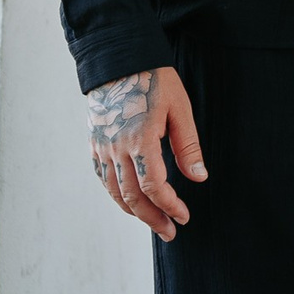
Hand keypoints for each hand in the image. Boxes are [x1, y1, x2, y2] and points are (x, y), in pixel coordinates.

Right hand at [88, 66, 205, 240]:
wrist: (119, 61)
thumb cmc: (155, 81)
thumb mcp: (180, 109)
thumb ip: (188, 147)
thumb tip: (199, 178)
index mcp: (140, 140)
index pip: (154, 186)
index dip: (170, 206)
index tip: (184, 216)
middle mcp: (116, 149)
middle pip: (132, 197)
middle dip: (152, 218)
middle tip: (171, 231)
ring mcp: (101, 148)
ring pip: (114, 192)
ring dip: (134, 212)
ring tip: (154, 222)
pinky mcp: (94, 144)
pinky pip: (102, 178)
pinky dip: (116, 195)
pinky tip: (130, 202)